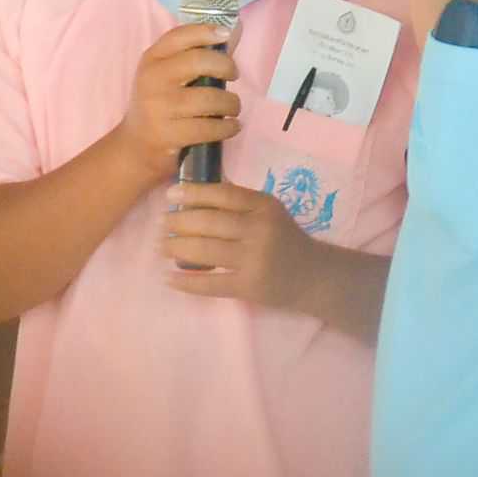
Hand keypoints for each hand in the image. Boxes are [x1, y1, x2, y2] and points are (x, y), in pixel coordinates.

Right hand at [110, 23, 241, 187]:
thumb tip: (235, 28)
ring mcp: (159, 107)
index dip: (205, 31)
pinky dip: (227, 127)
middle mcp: (152, 79)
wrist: (136, 147)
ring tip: (233, 107)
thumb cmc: (161, 104)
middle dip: (225, 66)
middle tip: (234, 75)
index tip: (225, 34)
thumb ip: (200, 54)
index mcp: (152, 59)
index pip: (179, 36)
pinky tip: (232, 126)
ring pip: (209, 98)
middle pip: (198, 61)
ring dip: (231, 103)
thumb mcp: (169, 76)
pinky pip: (208, 127)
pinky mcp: (168, 134)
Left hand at [160, 179, 319, 311]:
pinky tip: (169, 278)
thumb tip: (196, 190)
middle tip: (162, 224)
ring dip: (177, 248)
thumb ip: (240, 201)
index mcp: (264, 206)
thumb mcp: (270, 212)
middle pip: (209, 222)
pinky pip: (211, 283)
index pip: (223, 194)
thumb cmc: (286, 238)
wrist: (315, 277)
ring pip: (205, 250)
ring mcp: (254, 259)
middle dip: (178, 222)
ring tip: (161, 247)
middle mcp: (259, 229)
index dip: (193, 192)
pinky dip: (186, 282)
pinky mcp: (249, 286)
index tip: (170, 194)